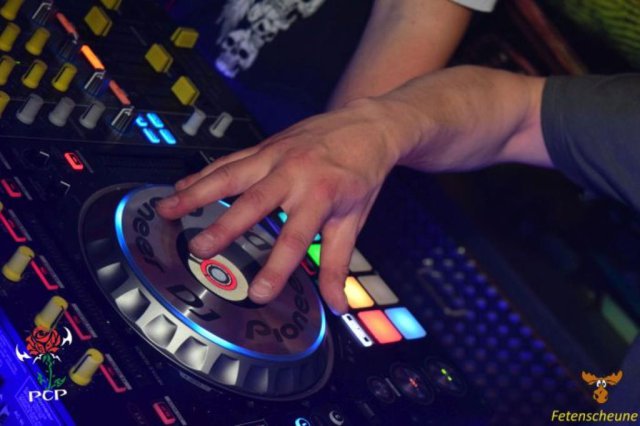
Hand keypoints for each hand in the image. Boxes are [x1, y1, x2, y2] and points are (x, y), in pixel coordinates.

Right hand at [156, 100, 404, 313]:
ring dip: (196, 193)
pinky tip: (182, 187)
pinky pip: (228, 161)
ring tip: (167, 210)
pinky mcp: (264, 148)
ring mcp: (275, 157)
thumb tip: (337, 303)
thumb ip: (338, 263)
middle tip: (199, 250)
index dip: (275, 268)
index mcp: (320, 194)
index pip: (294, 238)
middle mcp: (293, 173)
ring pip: (229, 175)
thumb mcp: (354, 219)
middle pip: (253, 203)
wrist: (368, 125)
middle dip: (224, 227)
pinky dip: (203, 174)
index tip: (258, 293)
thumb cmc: (360, 172)